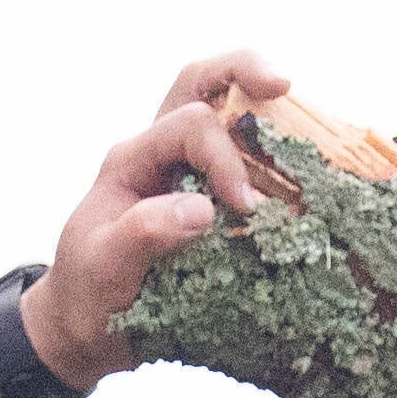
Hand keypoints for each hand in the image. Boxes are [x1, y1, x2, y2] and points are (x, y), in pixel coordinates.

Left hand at [20, 50, 289, 386]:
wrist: (88, 325)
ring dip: (268, 115)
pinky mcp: (206, 198)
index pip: (189, 128)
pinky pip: (244, 161)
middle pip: (201, 84)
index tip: (246, 205)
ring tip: (308, 134)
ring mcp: (184, 172)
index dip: (225, 157)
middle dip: (243, 72)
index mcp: (133, 159)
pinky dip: (275, 161)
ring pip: (225, 112)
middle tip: (283, 86)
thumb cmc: (90, 293)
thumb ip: (144, 232)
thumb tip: (203, 209)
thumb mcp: (105, 266)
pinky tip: (303, 180)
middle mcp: (159, 153)